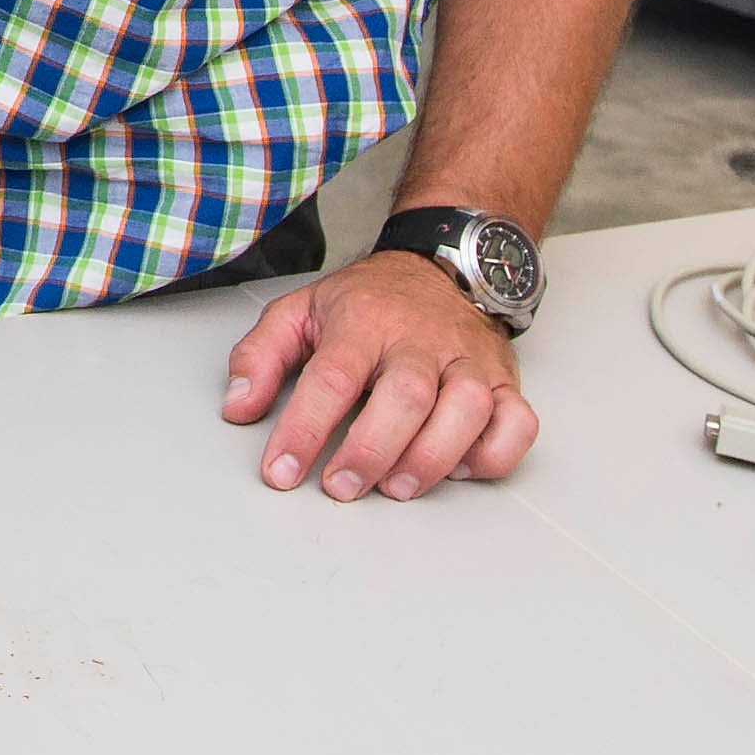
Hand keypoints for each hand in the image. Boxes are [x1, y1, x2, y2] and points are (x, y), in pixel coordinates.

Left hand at [221, 250, 536, 501]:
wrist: (439, 267)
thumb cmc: (369, 301)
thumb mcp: (299, 312)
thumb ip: (260, 356)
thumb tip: (237, 407)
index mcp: (362, 322)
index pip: (331, 378)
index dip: (304, 429)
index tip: (281, 471)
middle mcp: (420, 340)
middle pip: (405, 397)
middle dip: (371, 450)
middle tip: (342, 487)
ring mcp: (467, 361)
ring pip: (466, 410)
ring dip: (432, 458)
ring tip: (396, 487)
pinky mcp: (504, 382)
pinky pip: (517, 424)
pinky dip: (494, 455)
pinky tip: (460, 469)